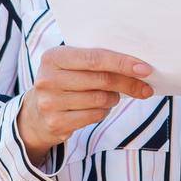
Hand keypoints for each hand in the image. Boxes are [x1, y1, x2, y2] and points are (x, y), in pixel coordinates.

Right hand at [17, 47, 153, 163]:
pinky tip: (99, 108)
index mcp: (54, 57)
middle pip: (101, 80)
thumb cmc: (64, 82)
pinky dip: (104, 112)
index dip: (122, 63)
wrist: (35, 113)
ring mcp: (50, 102)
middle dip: (128, 84)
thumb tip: (138, 67)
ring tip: (112, 96)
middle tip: (145, 87)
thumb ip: (96, 61)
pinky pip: (94, 116)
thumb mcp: (72, 65)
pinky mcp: (56, 123)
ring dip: (114, 98)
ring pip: (100, 100)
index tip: (145, 69)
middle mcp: (48, 79)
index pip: (95, 58)